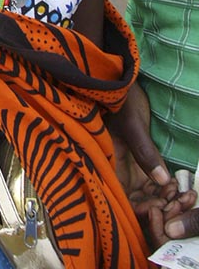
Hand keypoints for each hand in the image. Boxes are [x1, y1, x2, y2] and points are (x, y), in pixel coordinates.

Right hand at [109, 83, 198, 245]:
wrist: (118, 81)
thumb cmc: (118, 98)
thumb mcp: (132, 124)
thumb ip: (144, 152)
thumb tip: (162, 181)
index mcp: (105, 162)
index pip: (121, 198)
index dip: (141, 208)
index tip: (162, 204)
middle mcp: (115, 169)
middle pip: (135, 201)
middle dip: (158, 206)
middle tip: (180, 201)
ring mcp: (128, 166)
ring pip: (146, 195)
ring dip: (165, 199)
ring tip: (184, 195)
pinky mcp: (139, 161)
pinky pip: (152, 183)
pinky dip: (165, 188)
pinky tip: (179, 187)